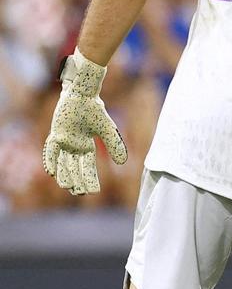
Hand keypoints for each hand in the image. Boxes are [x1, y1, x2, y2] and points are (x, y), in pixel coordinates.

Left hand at [42, 49, 127, 195]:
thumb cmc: (95, 110)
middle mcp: (74, 147)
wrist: (82, 95)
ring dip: (64, 175)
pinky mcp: (55, 134)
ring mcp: (64, 142)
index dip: (91, 179)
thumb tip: (123, 163)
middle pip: (75, 168)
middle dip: (78, 181)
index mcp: (86, 147)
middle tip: (80, 193)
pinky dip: (51, 160)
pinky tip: (51, 172)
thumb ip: (114, 145)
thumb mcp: (107, 130)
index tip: (94, 191)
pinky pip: (51, 150)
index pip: (88, 167)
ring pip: (63, 163)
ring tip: (67, 186)